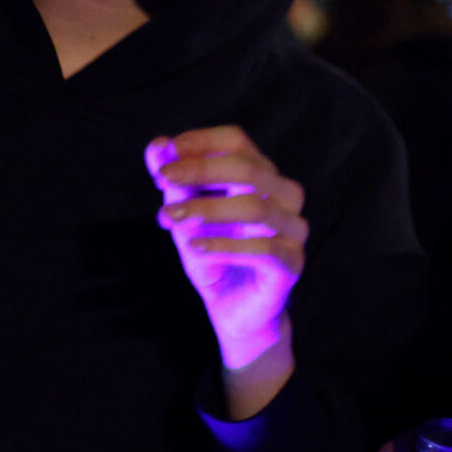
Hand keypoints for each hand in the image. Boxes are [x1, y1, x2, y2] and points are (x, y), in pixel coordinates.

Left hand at [145, 126, 307, 371]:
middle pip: (250, 169)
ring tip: (170, 219)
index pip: (237, 142)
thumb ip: (174, 182)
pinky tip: (195, 248)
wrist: (233, 310)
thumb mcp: (185, 215)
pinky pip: (263, 249)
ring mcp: (293, 230)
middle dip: (201, 170)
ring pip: (256, 207)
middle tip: (163, 180)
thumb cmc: (213, 255)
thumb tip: (158, 145)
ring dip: (207, 209)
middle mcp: (285, 197)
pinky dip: (224, 246)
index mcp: (262, 176)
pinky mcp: (292, 263)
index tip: (165, 155)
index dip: (202, 142)